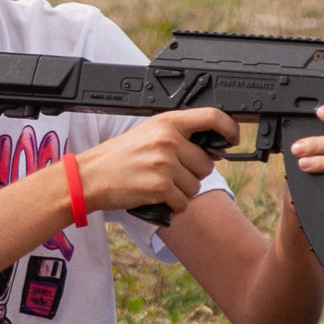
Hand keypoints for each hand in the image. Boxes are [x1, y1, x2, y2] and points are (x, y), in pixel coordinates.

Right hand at [72, 106, 236, 216]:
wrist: (91, 176)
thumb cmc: (120, 157)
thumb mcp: (149, 134)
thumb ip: (179, 137)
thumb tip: (215, 149)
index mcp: (167, 122)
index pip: (211, 117)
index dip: (229, 128)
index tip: (232, 138)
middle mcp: (168, 140)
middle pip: (206, 164)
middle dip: (192, 174)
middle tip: (168, 173)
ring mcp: (165, 164)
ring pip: (195, 186)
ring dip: (181, 192)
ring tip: (158, 184)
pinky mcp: (160, 187)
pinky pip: (183, 203)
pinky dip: (172, 206)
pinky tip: (155, 197)